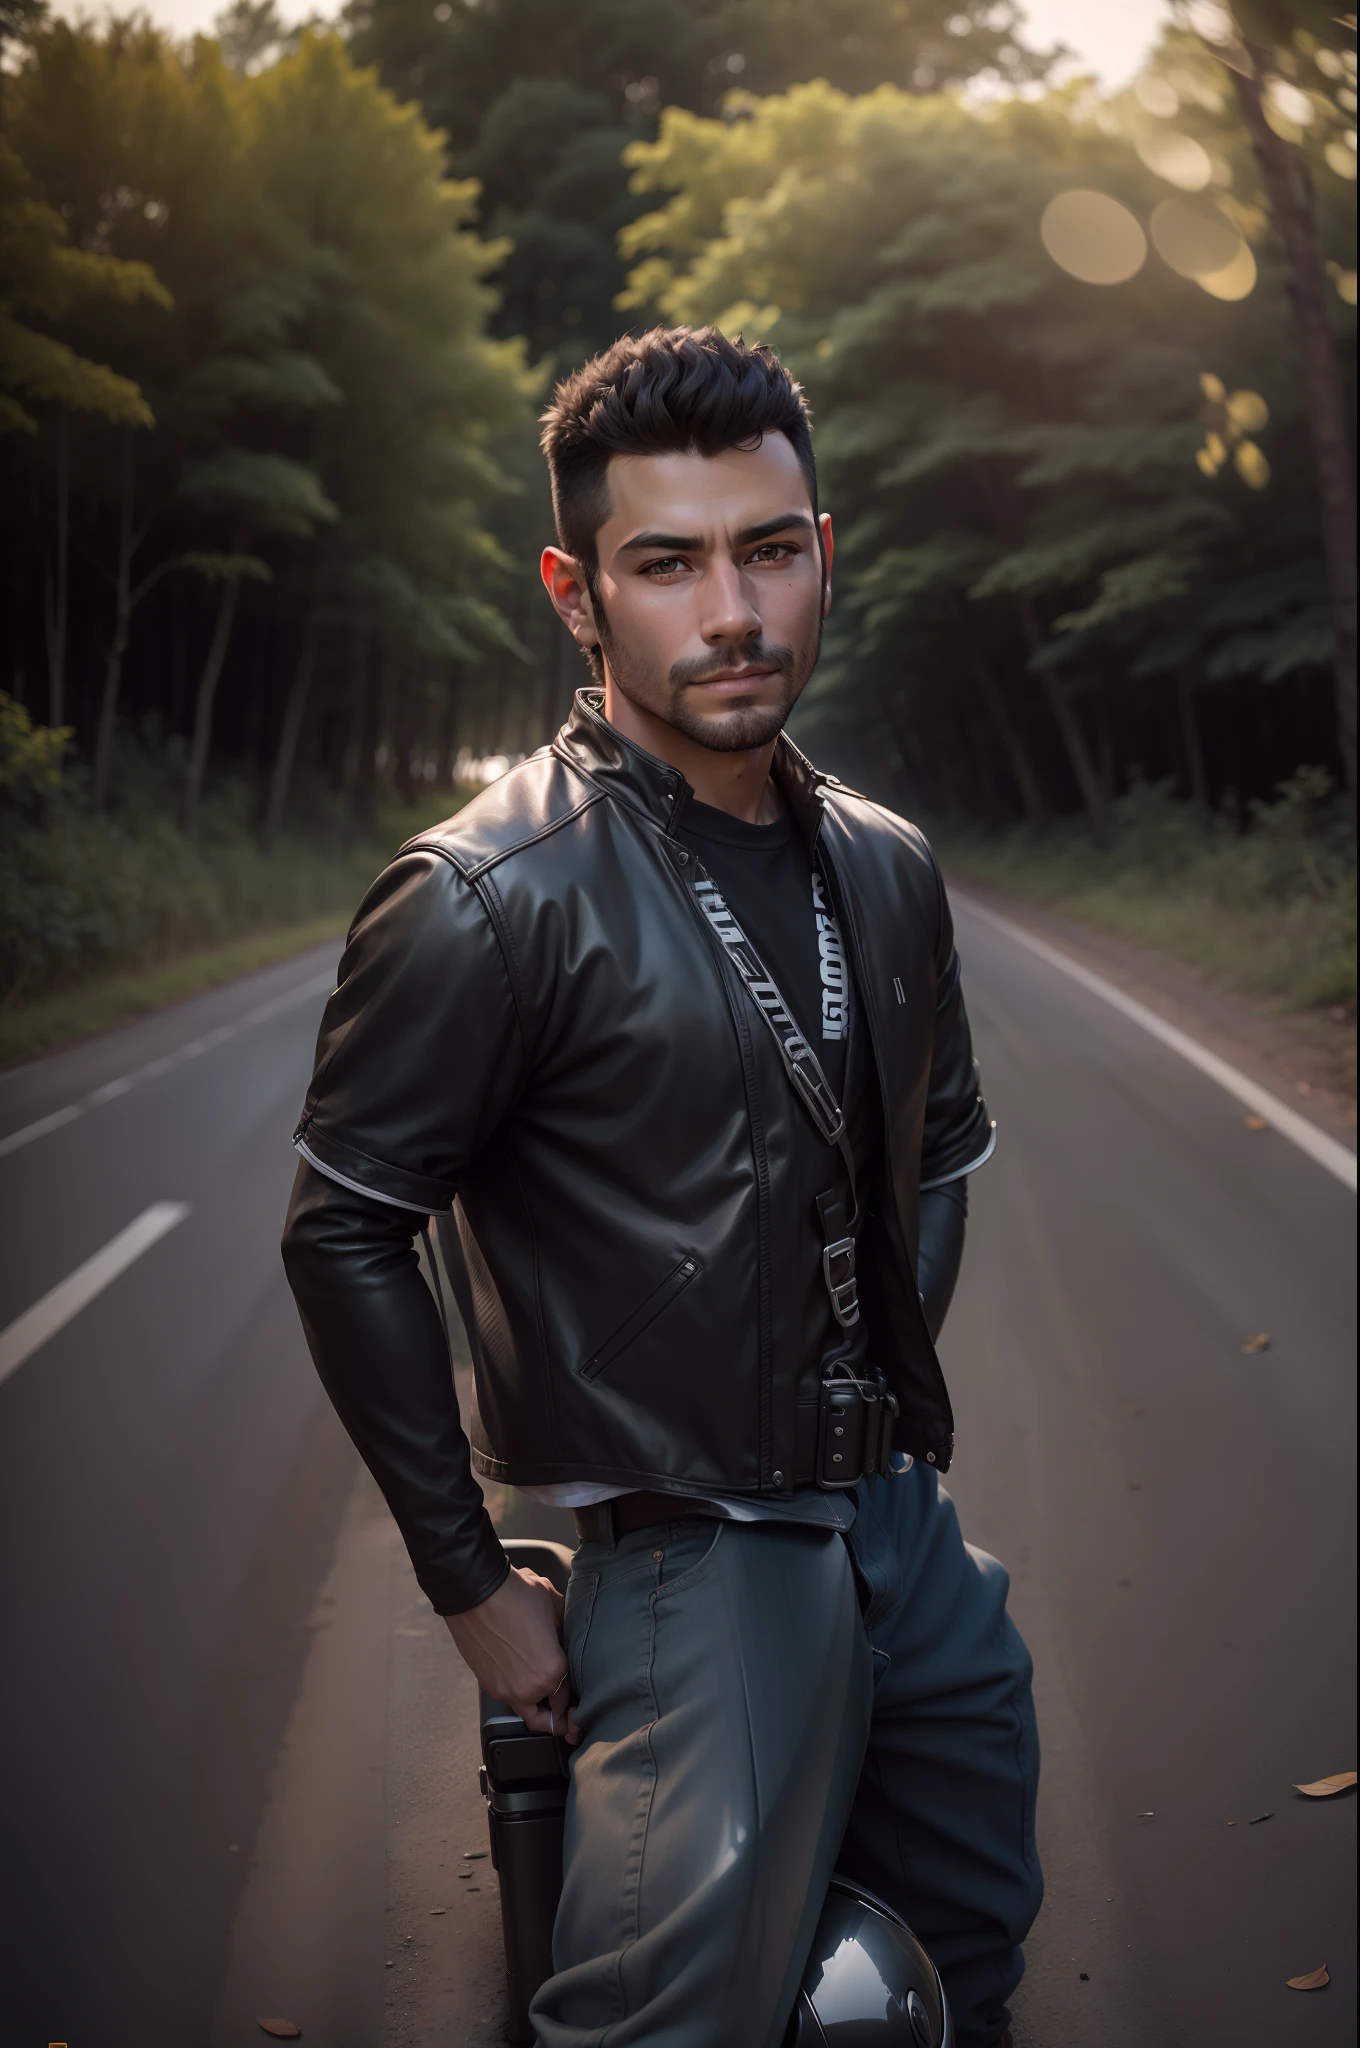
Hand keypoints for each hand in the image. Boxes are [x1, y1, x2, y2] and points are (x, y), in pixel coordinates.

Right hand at [443, 1564, 581, 1743]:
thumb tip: (566, 1635)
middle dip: (555, 1716)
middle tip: (560, 1709)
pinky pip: (507, 1695)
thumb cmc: (515, 1595)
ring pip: (525, 1710)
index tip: (574, 1697)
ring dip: (534, 1704)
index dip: (573, 1697)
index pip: (568, 1697)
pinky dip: (515, 1690)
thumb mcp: (552, 1605)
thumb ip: (564, 1628)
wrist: (475, 1592)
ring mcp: (504, 1690)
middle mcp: (529, 1688)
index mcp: (552, 1671)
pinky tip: (519, 1671)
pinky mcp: (486, 1684)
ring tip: (541, 1690)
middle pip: (546, 1719)